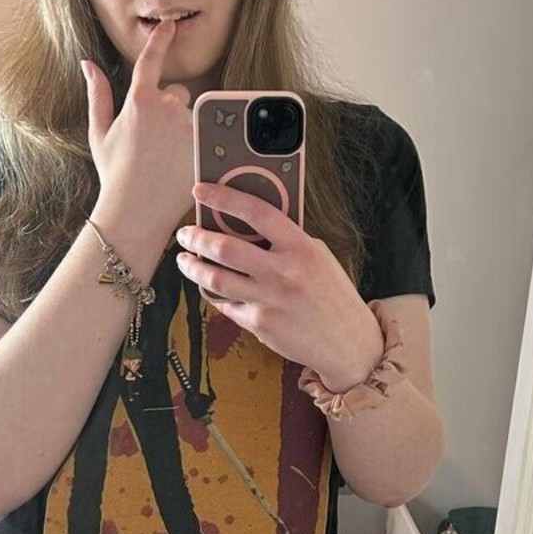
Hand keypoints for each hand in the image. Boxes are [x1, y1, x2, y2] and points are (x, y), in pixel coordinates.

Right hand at [81, 20, 193, 232]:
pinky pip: (207, 134)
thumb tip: (87, 64)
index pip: (152, 60)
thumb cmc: (114, 174)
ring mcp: (190, 127)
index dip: (161, 40)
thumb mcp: (99, 133)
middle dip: (170, 110)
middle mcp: (168, 108)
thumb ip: (98, 95)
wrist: (136, 211)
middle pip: (178, 94)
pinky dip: (200, 144)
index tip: (169, 26)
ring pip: (193, 115)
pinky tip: (183, 163)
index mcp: (139, 100)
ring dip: (185, 128)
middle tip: (156, 143)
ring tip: (169, 158)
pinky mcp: (206, 145)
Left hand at [175, 181, 384, 389]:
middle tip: (185, 234)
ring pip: (213, 278)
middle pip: (224, 248)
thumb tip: (245, 223)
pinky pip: (224, 303)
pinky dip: (212, 292)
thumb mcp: (318, 257)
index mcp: (301, 248)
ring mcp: (268, 300)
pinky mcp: (259, 324)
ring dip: (192, 266)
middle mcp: (282, 273)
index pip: (256, 212)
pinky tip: (208, 285)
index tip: (201, 190)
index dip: (224, 197)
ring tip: (184, 259)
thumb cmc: (332, 295)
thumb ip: (286, 241)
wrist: (347, 343)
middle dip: (196, 237)